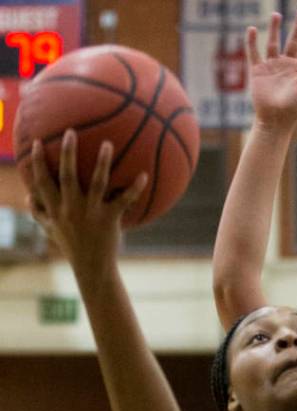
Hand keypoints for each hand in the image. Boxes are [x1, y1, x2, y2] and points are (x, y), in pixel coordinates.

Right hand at [28, 130, 146, 274]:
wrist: (92, 267)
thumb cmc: (71, 246)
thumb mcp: (50, 230)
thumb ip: (38, 212)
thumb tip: (27, 197)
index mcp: (55, 208)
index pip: (42, 181)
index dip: (37, 162)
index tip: (37, 142)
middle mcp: (71, 208)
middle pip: (66, 175)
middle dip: (67, 152)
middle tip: (71, 131)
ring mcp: (91, 213)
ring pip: (96, 183)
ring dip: (101, 162)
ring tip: (107, 143)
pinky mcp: (109, 219)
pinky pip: (123, 201)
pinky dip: (134, 188)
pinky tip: (144, 175)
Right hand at [246, 10, 296, 128]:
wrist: (276, 119)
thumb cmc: (296, 108)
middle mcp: (288, 65)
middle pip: (295, 40)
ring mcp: (273, 67)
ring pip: (274, 42)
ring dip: (275, 28)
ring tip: (277, 14)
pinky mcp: (258, 71)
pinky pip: (254, 52)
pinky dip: (251, 41)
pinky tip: (252, 29)